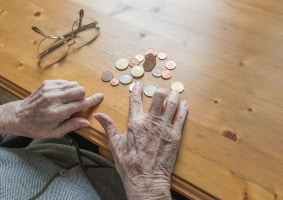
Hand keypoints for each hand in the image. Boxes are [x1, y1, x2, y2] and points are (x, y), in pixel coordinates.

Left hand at [0, 80, 102, 138]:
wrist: (17, 115)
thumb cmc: (36, 127)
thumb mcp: (53, 133)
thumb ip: (71, 127)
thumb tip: (87, 122)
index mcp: (55, 113)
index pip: (79, 104)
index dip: (91, 100)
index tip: (100, 96)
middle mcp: (52, 99)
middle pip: (78, 90)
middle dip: (82, 96)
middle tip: (77, 103)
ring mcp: (49, 89)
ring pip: (73, 84)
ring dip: (75, 91)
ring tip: (68, 100)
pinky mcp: (46, 83)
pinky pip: (66, 81)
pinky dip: (67, 88)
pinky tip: (61, 96)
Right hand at [94, 82, 188, 199]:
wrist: (146, 179)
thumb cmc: (129, 164)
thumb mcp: (115, 145)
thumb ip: (108, 127)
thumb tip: (98, 114)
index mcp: (135, 122)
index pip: (136, 101)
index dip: (137, 90)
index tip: (139, 84)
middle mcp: (151, 121)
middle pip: (158, 98)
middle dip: (160, 91)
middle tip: (161, 90)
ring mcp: (164, 127)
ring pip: (172, 104)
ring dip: (173, 96)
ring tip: (175, 91)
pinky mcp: (175, 135)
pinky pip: (181, 117)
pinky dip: (183, 108)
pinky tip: (184, 104)